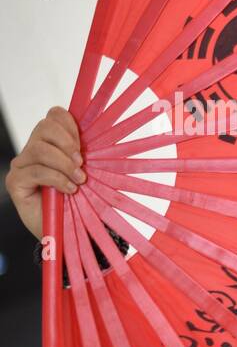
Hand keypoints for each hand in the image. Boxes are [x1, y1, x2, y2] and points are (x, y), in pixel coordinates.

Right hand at [4, 107, 84, 239]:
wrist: (71, 231)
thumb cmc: (83, 200)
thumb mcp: (93, 172)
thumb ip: (93, 153)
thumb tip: (110, 134)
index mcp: (53, 142)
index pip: (55, 115)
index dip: (70, 124)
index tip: (84, 144)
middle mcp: (34, 150)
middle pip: (45, 126)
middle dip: (67, 143)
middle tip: (81, 163)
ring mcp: (22, 165)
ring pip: (39, 149)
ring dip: (64, 164)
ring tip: (79, 180)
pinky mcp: (16, 181)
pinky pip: (35, 171)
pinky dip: (57, 179)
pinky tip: (69, 190)